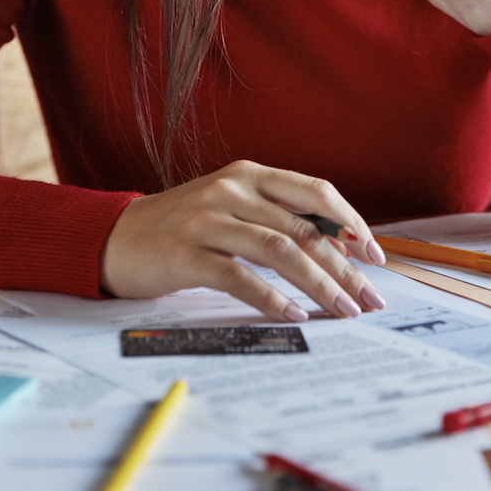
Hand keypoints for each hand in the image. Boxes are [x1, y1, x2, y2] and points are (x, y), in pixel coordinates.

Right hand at [99, 159, 387, 321]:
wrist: (115, 237)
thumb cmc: (182, 227)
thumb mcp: (231, 206)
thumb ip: (275, 217)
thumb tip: (338, 249)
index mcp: (249, 174)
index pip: (316, 191)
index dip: (351, 223)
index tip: (375, 256)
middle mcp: (232, 189)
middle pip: (305, 228)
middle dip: (345, 266)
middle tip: (370, 298)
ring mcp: (208, 219)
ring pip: (281, 251)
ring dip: (320, 285)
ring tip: (344, 311)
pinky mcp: (187, 253)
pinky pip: (240, 277)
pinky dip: (272, 298)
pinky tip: (294, 316)